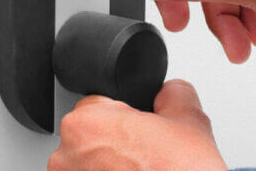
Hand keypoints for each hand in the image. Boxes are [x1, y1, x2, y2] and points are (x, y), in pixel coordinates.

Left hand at [48, 79, 225, 170]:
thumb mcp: (189, 120)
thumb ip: (173, 94)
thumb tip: (170, 92)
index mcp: (84, 124)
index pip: (96, 106)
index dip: (123, 118)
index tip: (138, 134)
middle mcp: (66, 156)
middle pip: (88, 138)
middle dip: (112, 145)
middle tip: (142, 157)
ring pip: (87, 165)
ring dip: (106, 168)